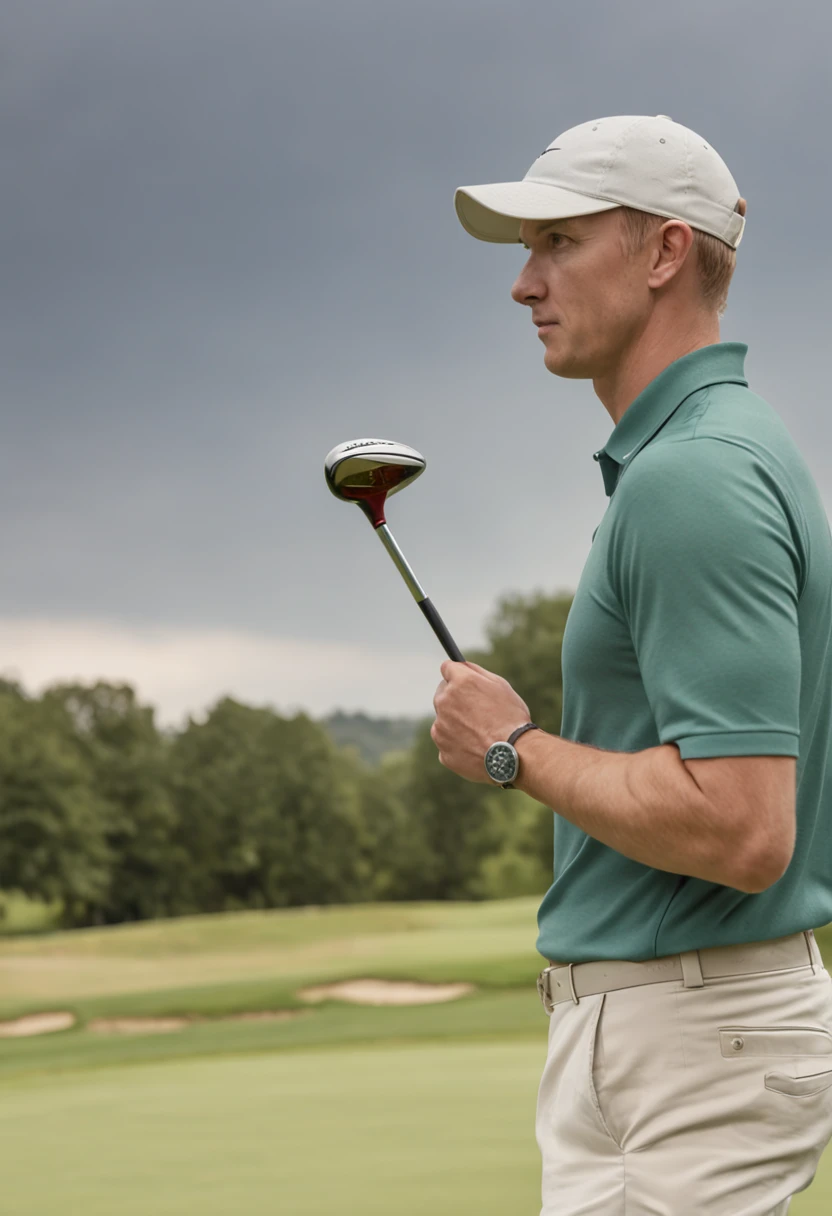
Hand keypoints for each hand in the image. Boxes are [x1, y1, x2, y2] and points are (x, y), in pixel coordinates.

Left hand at [431, 660, 532, 782]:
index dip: (457, 675)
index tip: (462, 681)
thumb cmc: (511, 718)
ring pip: (444, 720)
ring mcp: (441, 728)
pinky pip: (448, 743)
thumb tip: (461, 666)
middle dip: (456, 699)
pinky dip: (458, 744)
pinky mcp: (443, 751)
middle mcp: (444, 702)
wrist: (515, 755)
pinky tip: (477, 747)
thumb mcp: (501, 686)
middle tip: (476, 710)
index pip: (447, 668)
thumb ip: (477, 672)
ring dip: (456, 723)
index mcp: (459, 683)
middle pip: (443, 694)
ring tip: (481, 733)